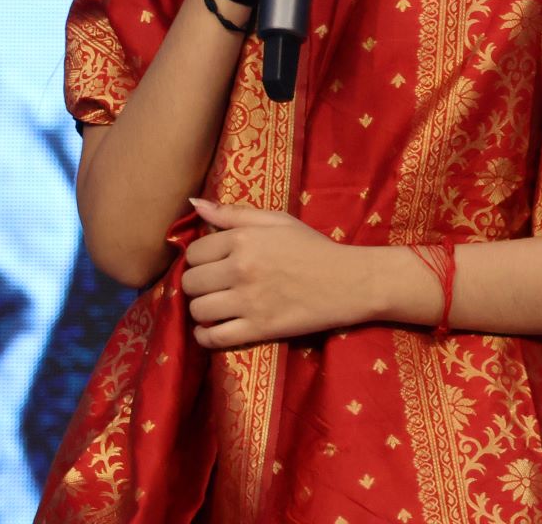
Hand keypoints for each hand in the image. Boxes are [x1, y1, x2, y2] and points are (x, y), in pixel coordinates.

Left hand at [180, 198, 375, 348]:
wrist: (349, 281)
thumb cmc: (313, 248)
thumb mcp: (277, 221)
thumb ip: (234, 213)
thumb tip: (194, 204)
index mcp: (244, 239)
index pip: (194, 252)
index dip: (199, 259)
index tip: (210, 264)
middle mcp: (241, 269)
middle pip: (191, 282)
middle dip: (197, 284)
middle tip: (212, 286)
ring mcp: (249, 302)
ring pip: (198, 310)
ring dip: (201, 310)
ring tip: (214, 307)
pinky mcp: (258, 329)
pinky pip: (213, 338)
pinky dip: (205, 336)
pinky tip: (212, 329)